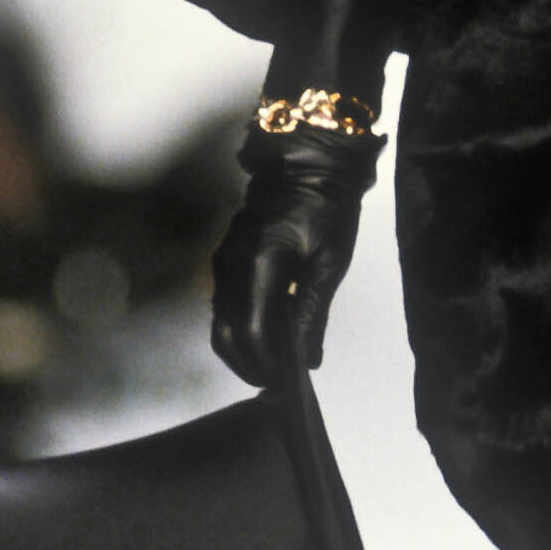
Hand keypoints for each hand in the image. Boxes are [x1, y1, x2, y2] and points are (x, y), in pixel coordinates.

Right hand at [210, 120, 382, 386]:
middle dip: (249, 365)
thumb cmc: (326, 209)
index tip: (286, 384)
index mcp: (260, 264)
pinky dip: (239, 329)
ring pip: (220, 323)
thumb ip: (314, 314)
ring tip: (275, 365)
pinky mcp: (224, 260)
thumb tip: (308, 360)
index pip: (252, 331)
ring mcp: (223, 262)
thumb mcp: (330, 263)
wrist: (305, 165)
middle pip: (225, 334)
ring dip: (242, 350)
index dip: (266, 364)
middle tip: (278, 382)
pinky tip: (267, 337)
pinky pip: (223, 306)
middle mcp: (231, 265)